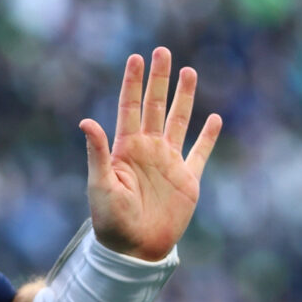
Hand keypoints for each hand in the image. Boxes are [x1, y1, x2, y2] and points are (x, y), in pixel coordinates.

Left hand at [80, 47, 221, 260]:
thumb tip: (86, 121)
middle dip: (159, 79)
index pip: (130, 107)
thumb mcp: (100, 184)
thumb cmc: (110, 219)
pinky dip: (208, 137)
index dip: (133, 83)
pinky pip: (200, 153)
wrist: (134, 249)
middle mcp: (148, 150)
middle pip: (156, 106)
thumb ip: (97, 152)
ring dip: (184, 98)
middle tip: (162, 52)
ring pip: (179, 122)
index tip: (135, 57)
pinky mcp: (187, 180)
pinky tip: (215, 118)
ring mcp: (169, 163)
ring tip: (190, 71)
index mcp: (126, 148)